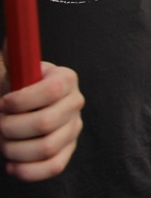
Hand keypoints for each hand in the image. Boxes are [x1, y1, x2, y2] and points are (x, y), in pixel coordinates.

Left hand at [0, 62, 83, 181]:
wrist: (17, 109)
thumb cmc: (11, 87)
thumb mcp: (9, 70)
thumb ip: (10, 61)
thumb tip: (10, 49)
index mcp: (65, 78)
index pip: (53, 90)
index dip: (23, 100)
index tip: (2, 102)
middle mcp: (74, 102)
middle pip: (46, 123)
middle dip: (11, 127)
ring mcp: (73, 128)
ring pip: (46, 147)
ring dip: (13, 149)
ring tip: (1, 142)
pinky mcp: (67, 150)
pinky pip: (54, 166)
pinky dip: (28, 170)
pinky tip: (11, 164)